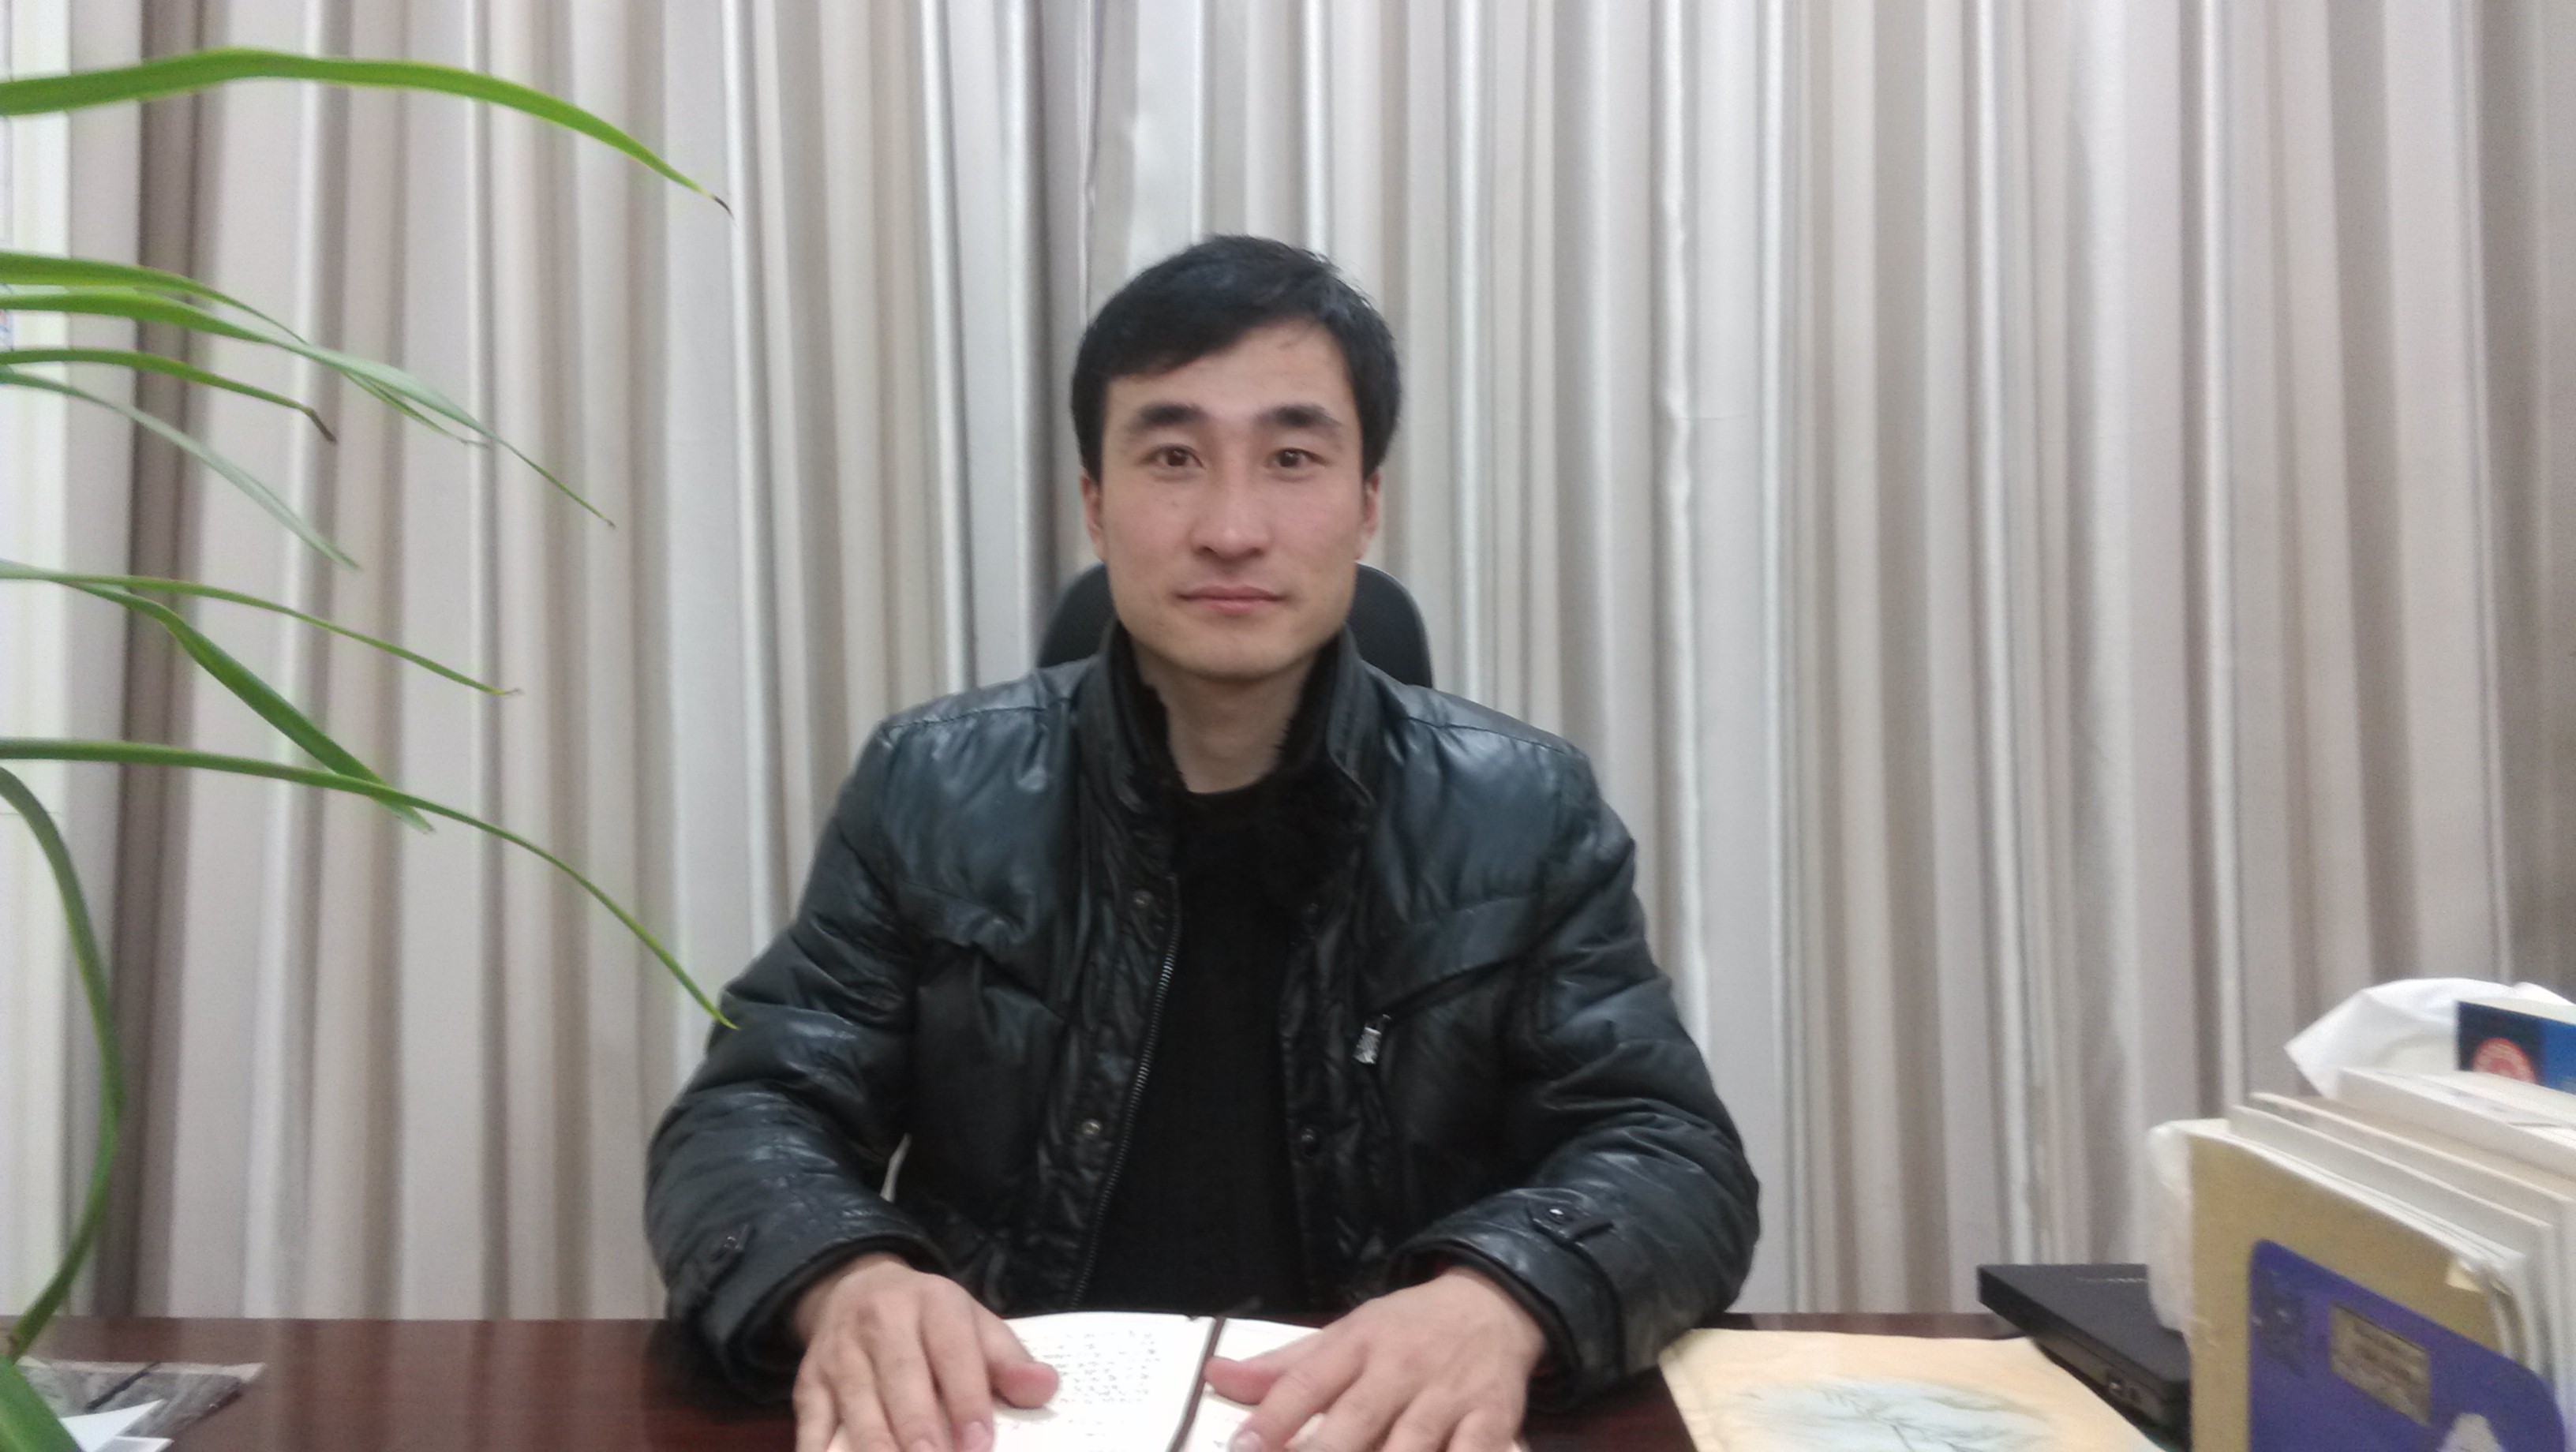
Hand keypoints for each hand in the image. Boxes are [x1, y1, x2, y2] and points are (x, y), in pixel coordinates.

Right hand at [792, 1252, 1058, 1451]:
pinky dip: (822, 1451)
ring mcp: (839, 1352)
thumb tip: (1044, 1389)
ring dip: (876, 1447)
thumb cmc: (929, 1321)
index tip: (979, 1445)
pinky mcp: (808, 1381)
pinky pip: (812, 1423)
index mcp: (933, 1303)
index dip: (966, 1400)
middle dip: (919, 1430)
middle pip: (901, 1379)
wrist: (856, 1288)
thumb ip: (1008, 1360)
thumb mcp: (974, 1324)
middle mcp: (881, 1321)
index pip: (952, 1352)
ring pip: (858, 1405)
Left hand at [1203, 1266, 1546, 1451]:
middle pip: (1354, 1421)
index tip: (1241, 1450)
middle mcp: (1400, 1368)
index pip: (1306, 1382)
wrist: (1493, 1305)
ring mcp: (1448, 1396)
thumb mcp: (1343, 1333)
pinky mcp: (1491, 1421)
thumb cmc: (1406, 1328)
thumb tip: (1215, 1377)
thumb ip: (1281, 1366)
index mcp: (1359, 1342)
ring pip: (1410, 1446)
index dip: (1271, 1419)